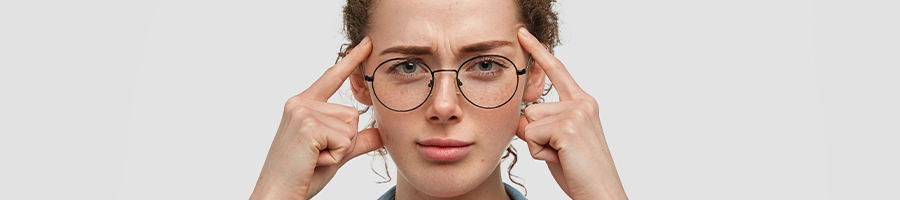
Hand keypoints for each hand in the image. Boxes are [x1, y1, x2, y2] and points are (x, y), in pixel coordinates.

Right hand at [250, 37, 382, 198]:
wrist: (278, 195)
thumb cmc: (302, 175)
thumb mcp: (335, 154)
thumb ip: (357, 141)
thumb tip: (381, 133)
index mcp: (303, 105)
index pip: (331, 78)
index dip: (351, 61)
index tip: (366, 43)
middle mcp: (300, 103)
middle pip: (352, 115)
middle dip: (344, 142)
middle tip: (318, 155)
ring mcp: (303, 112)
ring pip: (351, 128)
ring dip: (339, 150)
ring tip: (315, 158)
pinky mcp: (308, 126)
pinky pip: (345, 140)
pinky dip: (335, 156)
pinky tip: (314, 160)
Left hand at [515, 28, 626, 199]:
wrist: (601, 193)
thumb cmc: (580, 172)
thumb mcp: (560, 140)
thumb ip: (545, 122)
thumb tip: (523, 116)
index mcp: (583, 103)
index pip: (556, 71)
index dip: (537, 52)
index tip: (522, 35)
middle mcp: (582, 103)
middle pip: (530, 108)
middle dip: (535, 135)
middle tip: (560, 153)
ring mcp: (576, 113)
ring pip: (528, 123)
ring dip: (538, 145)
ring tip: (562, 157)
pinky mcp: (568, 128)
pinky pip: (532, 136)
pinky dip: (540, 153)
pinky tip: (561, 159)